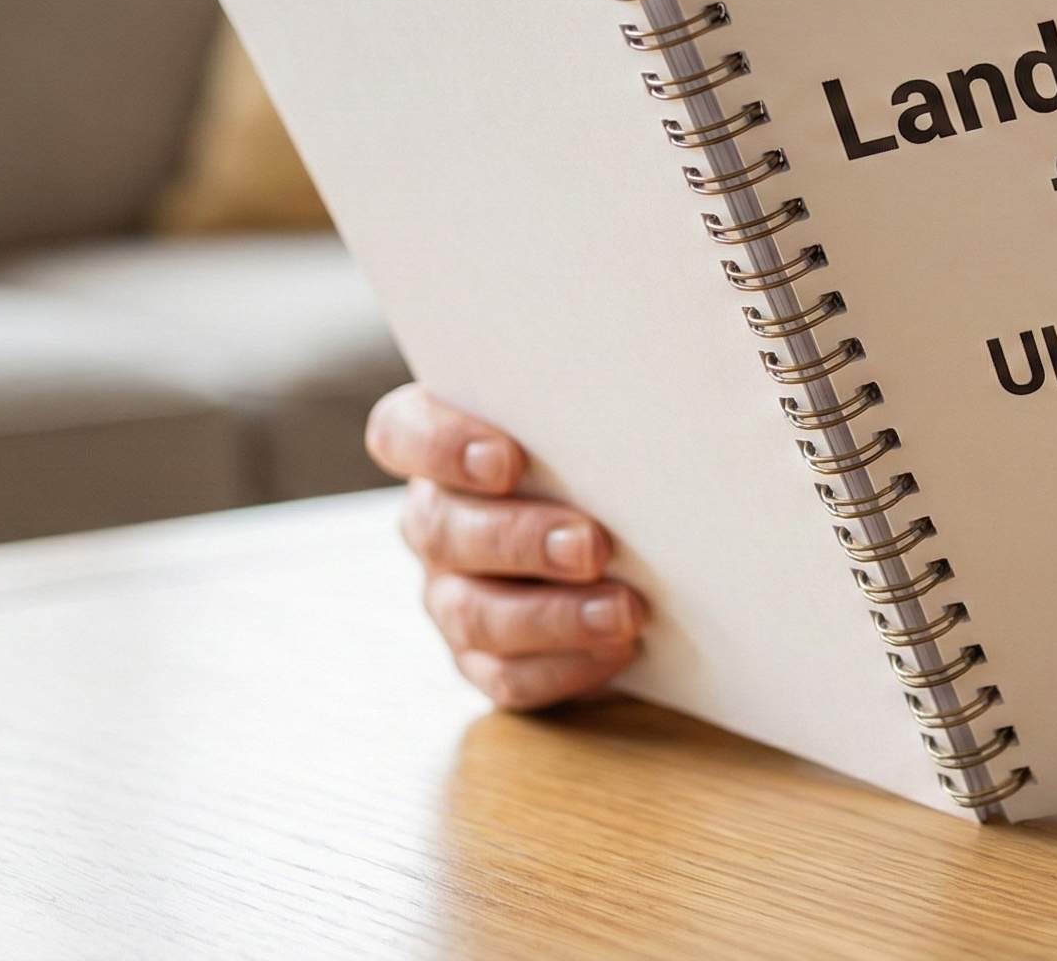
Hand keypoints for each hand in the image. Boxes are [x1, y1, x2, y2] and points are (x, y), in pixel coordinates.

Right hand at [366, 383, 645, 709]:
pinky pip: (507, 675)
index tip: (506, 459)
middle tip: (591, 545)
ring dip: (551, 615)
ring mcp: (453, 593)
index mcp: (443, 446)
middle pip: (443, 529)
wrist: (645, 545)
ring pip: (473, 612)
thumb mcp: (599, 425)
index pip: (403, 433)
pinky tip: (618, 651)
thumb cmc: (612, 460)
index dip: (441, 447)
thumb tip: (653, 381)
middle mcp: (436, 520)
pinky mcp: (486, 658)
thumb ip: (595, 408)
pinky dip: (564, 666)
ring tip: (622, 610)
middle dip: (519, 539)